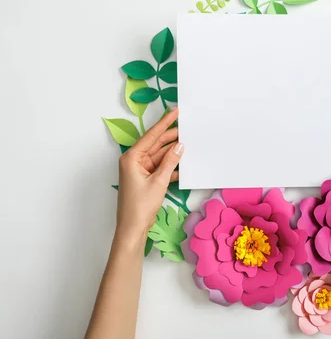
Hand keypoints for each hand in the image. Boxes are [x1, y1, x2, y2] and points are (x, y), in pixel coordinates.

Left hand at [116, 108, 183, 238]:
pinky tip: (184, 163)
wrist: (133, 227)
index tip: (176, 111)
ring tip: (189, 142)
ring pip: (160, 155)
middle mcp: (134, 160)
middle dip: (171, 136)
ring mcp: (140, 169)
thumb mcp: (159, 181)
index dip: (165, 123)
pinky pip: (160, 167)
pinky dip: (171, 166)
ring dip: (173, 152)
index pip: (152, 135)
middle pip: (156, 144)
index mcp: (132, 157)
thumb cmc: (140, 205)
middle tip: (188, 127)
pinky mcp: (146, 178)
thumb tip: (180, 146)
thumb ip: (170, 161)